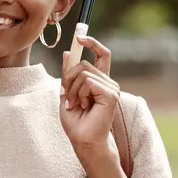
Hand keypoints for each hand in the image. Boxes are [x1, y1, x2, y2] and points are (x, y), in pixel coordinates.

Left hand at [59, 36, 120, 154]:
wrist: (83, 141)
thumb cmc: (76, 122)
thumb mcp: (67, 93)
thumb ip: (68, 74)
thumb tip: (66, 53)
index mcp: (100, 81)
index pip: (102, 55)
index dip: (93, 43)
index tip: (80, 37)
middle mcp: (108, 83)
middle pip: (83, 64)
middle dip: (68, 78)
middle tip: (67, 96)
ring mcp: (111, 88)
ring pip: (83, 73)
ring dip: (72, 90)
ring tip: (76, 105)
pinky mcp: (111, 95)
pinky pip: (88, 82)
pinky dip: (79, 94)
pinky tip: (83, 106)